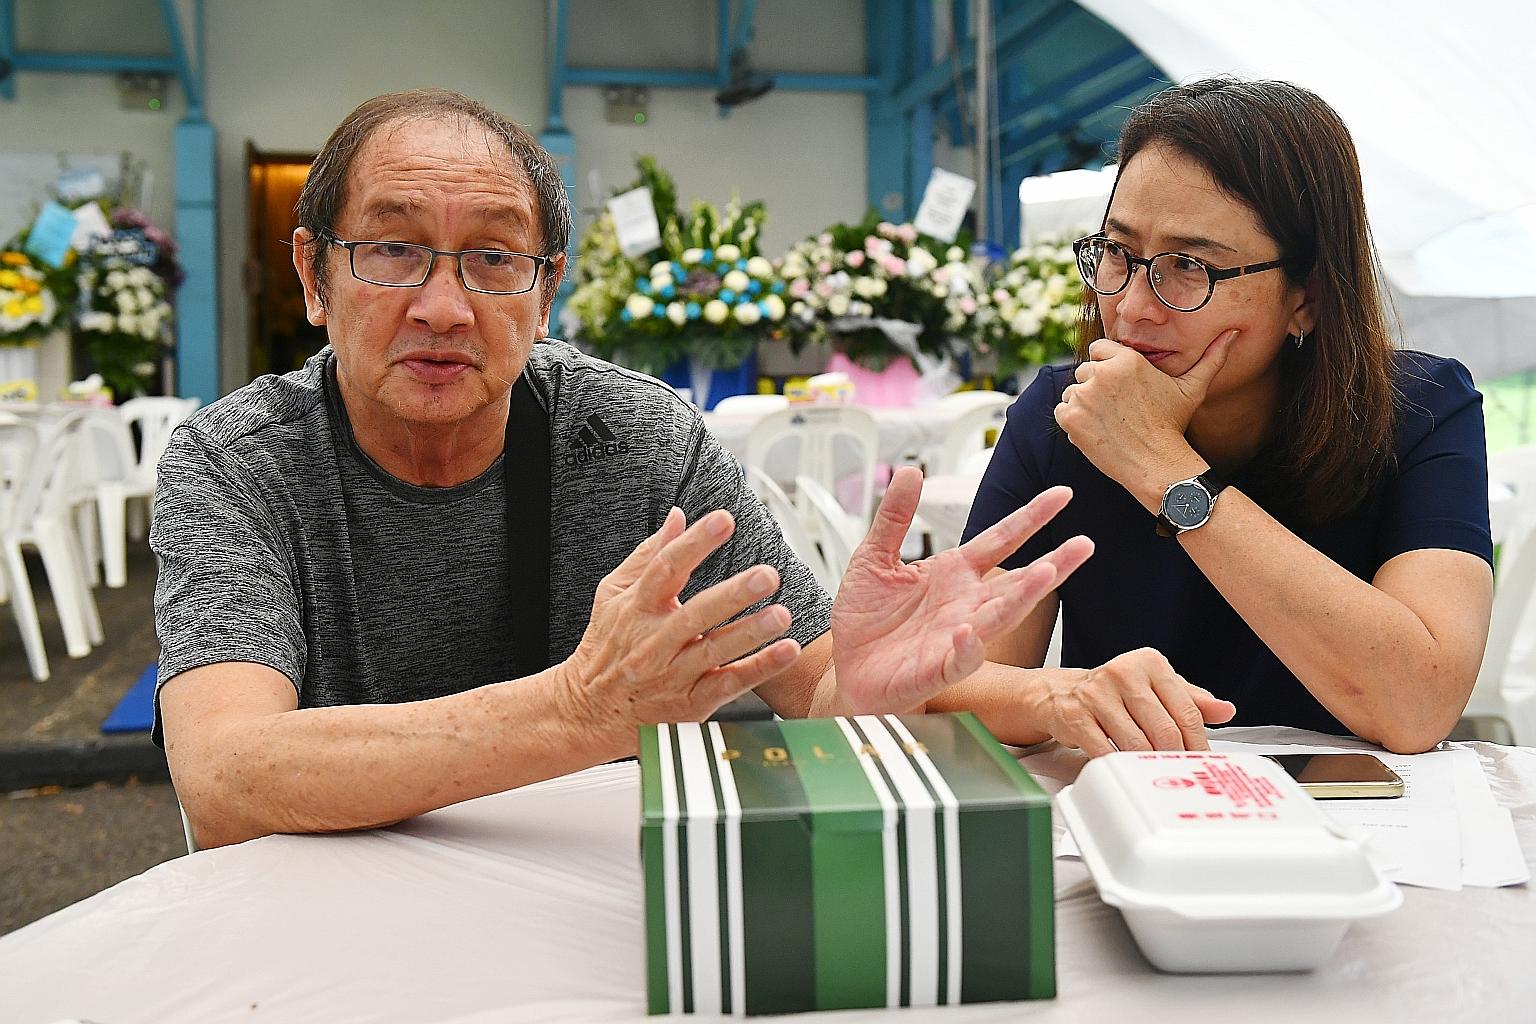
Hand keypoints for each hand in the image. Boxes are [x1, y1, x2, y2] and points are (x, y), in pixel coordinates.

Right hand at [555, 508, 800, 743]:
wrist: (591, 712)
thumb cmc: (607, 646)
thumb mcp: (614, 596)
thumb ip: (648, 555)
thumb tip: (677, 517)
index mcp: (638, 607)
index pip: (666, 568)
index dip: (695, 543)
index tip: (723, 520)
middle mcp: (655, 640)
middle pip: (696, 614)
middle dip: (734, 594)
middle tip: (767, 575)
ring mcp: (674, 674)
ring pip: (716, 650)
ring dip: (751, 632)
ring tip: (782, 614)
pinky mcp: (691, 702)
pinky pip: (730, 684)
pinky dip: (760, 668)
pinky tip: (786, 651)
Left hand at [830, 467, 1093, 713]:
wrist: (846, 667)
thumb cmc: (867, 619)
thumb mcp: (875, 557)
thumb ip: (895, 517)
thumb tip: (909, 471)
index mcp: (955, 573)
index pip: (1001, 539)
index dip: (1031, 517)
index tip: (1061, 495)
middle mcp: (966, 603)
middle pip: (1017, 580)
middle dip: (1053, 562)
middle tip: (1084, 543)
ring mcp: (957, 637)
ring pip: (1000, 617)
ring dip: (1023, 596)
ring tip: (1046, 573)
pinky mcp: (938, 669)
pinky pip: (959, 659)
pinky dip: (968, 647)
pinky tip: (970, 631)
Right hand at [1027, 648, 1235, 756]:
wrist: (1061, 693)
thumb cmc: (1114, 693)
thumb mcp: (1156, 688)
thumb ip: (1192, 700)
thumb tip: (1226, 710)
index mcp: (1149, 663)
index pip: (1186, 709)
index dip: (1198, 742)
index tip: (1201, 760)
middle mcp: (1122, 672)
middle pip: (1165, 730)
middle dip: (1174, 757)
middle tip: (1179, 772)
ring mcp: (1097, 694)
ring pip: (1137, 744)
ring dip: (1147, 765)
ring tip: (1153, 773)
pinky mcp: (1076, 716)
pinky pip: (1105, 751)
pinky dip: (1118, 765)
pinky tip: (1123, 769)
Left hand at [1055, 330, 1237, 495]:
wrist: (1156, 462)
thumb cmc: (1173, 425)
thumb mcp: (1193, 388)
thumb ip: (1211, 357)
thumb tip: (1234, 331)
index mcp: (1126, 359)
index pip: (1099, 350)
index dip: (1108, 368)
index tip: (1120, 389)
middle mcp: (1102, 373)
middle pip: (1085, 371)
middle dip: (1096, 387)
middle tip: (1117, 410)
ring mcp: (1083, 395)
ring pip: (1072, 391)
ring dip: (1084, 404)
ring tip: (1108, 421)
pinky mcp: (1070, 417)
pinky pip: (1062, 410)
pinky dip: (1073, 421)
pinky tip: (1096, 431)